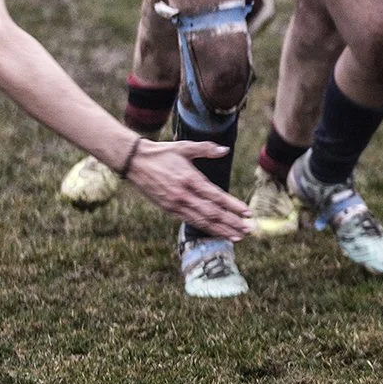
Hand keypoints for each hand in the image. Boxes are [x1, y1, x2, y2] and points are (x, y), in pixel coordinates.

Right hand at [125, 140, 252, 240]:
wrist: (134, 161)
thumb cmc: (161, 152)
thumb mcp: (184, 147)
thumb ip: (206, 149)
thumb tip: (225, 150)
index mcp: (189, 179)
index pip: (216, 196)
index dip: (233, 206)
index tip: (247, 213)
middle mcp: (183, 195)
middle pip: (212, 213)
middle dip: (231, 223)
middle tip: (249, 230)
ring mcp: (175, 204)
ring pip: (202, 221)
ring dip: (221, 230)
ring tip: (237, 236)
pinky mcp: (168, 209)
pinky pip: (190, 221)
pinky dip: (205, 228)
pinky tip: (216, 232)